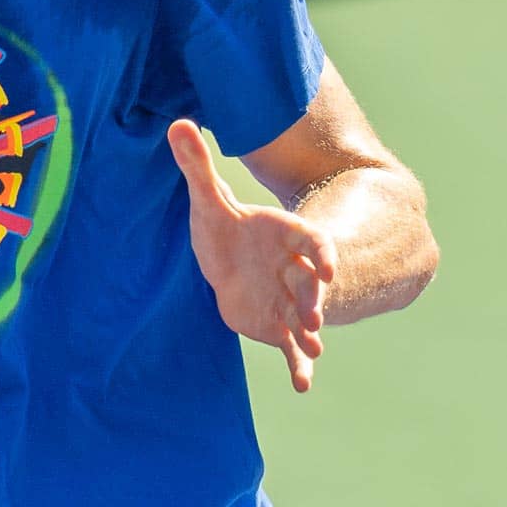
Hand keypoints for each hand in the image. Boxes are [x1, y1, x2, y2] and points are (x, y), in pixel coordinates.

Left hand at [167, 119, 337, 391]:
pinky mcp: (279, 327)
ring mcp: (291, 300)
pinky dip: (300, 367)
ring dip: (312, 332)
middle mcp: (296, 271)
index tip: (329, 267)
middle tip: (314, 314)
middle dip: (316, 298)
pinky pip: (293, 350)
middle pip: (313, 284)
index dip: (324, 254)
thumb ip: (197, 165)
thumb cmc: (224, 230)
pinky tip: (302, 386)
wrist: (228, 264)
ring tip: (314, 348)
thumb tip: (176, 121)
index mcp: (288, 237)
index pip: (314, 242)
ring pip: (307, 318)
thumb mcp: (208, 200)